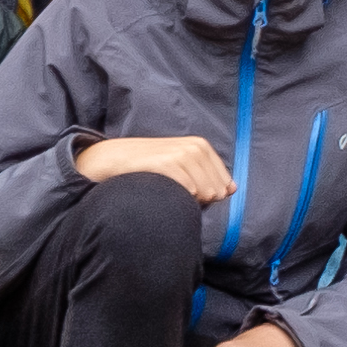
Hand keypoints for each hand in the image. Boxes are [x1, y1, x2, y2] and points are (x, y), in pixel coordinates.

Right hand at [77, 133, 236, 206]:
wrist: (113, 158)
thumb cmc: (149, 167)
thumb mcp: (181, 166)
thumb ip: (207, 177)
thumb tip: (232, 189)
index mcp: (201, 146)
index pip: (224, 181)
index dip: (214, 194)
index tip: (197, 196)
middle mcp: (194, 147)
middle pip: (216, 188)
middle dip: (204, 200)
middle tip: (183, 197)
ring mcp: (179, 153)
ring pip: (204, 189)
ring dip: (193, 199)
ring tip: (175, 195)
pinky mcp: (165, 162)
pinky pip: (186, 187)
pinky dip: (181, 195)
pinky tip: (170, 194)